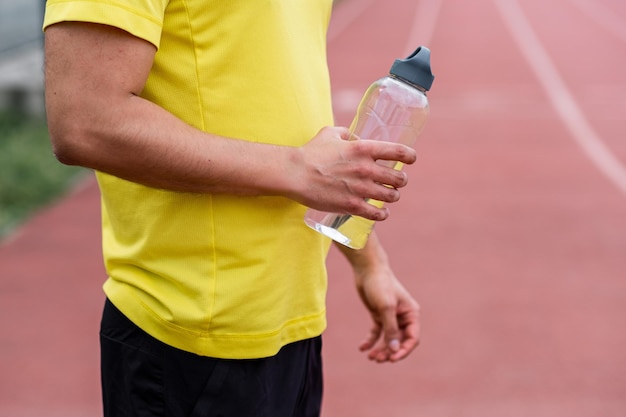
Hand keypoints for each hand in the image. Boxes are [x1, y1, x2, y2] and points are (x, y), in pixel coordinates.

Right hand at [293, 127, 416, 220]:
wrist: (294, 174)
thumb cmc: (311, 152)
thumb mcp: (331, 133)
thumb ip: (348, 135)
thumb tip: (357, 139)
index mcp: (364, 148)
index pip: (399, 152)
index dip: (410, 156)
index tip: (411, 159)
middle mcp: (367, 168)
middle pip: (399, 178)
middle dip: (400, 180)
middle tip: (396, 181)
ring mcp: (361, 189)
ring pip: (392, 196)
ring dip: (393, 196)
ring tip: (390, 196)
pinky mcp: (352, 206)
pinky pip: (378, 214)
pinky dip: (382, 214)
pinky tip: (382, 213)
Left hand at [356, 266, 420, 362]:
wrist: (367, 270)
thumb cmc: (380, 285)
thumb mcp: (386, 307)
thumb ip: (391, 329)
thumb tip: (394, 350)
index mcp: (411, 314)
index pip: (412, 338)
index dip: (404, 350)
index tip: (392, 359)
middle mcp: (403, 317)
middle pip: (399, 341)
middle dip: (390, 352)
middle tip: (377, 359)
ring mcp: (390, 317)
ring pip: (388, 339)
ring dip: (381, 349)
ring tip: (371, 358)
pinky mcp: (378, 315)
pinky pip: (376, 333)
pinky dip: (370, 341)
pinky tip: (362, 348)